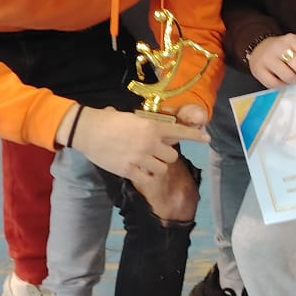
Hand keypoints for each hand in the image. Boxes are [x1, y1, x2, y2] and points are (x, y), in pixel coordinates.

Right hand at [71, 104, 207, 182]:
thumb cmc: (108, 119)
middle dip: (166, 154)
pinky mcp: (129, 171)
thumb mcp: (132, 117)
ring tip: (145, 162)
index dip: (195, 136)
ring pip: (162, 168)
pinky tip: (139, 171)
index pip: (180, 132)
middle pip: (173, 155)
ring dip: (157, 166)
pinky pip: (148, 179)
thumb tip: (157, 129)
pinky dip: (147, 177)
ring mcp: (140, 158)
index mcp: (152, 127)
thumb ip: (147, 125)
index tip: (207, 138)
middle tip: (155, 152)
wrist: (88, 131)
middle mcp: (149, 143)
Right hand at [247, 33, 295, 88]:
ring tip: (295, 80)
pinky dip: (282, 86)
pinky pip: (275, 84)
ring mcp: (267, 58)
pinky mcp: (258, 69)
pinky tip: (283, 82)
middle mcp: (279, 47)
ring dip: (295, 83)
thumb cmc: (282, 51)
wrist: (258, 48)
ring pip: (288, 77)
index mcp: (292, 40)